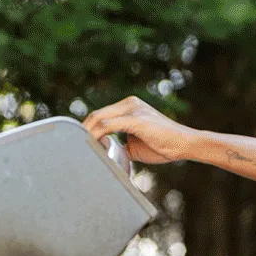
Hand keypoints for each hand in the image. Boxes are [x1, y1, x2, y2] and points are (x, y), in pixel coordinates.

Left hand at [82, 96, 203, 164]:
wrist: (184, 144)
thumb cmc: (164, 146)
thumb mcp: (135, 144)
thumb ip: (120, 143)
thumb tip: (105, 151)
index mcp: (129, 107)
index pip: (101, 115)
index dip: (86, 128)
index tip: (76, 142)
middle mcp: (130, 104)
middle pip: (96, 115)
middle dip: (81, 131)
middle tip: (70, 146)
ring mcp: (133, 110)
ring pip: (100, 118)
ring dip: (86, 133)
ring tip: (77, 147)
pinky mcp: (136, 119)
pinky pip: (109, 126)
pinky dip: (97, 135)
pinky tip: (91, 145)